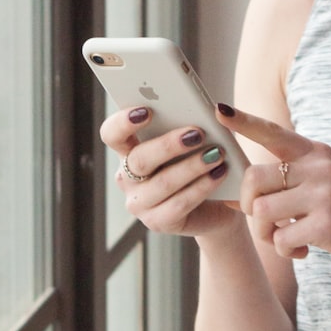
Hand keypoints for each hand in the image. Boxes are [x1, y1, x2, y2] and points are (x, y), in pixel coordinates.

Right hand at [99, 106, 240, 236]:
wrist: (217, 205)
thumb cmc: (199, 164)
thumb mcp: (192, 142)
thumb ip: (188, 125)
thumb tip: (207, 108)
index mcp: (128, 152)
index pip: (112, 134)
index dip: (123, 122)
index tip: (147, 111)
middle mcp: (128, 178)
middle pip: (139, 159)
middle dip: (169, 145)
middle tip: (197, 133)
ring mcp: (140, 204)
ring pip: (162, 182)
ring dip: (192, 166)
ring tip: (217, 154)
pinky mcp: (158, 222)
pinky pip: (179, 204)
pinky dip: (201, 187)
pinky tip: (218, 174)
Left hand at [218, 104, 330, 272]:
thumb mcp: (329, 183)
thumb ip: (292, 181)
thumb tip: (240, 195)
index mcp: (317, 153)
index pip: (273, 133)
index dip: (243, 122)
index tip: (219, 110)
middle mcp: (319, 167)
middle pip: (254, 178)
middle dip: (249, 206)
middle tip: (266, 222)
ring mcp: (324, 194)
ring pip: (262, 212)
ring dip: (265, 234)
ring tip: (285, 239)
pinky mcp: (327, 224)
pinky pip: (280, 239)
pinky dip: (285, 251)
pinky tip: (303, 252)